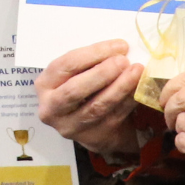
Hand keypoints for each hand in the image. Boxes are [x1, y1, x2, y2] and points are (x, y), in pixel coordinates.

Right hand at [35, 39, 143, 160]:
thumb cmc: (85, 88)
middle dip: (102, 73)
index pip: (66, 65)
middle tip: (123, 61)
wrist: (92, 123)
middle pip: (75, 90)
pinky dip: (127, 102)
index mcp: (45, 84)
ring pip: (97, 106)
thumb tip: (119, 48)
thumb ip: (92, 61)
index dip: (93, 54)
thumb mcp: (78, 73)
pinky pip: (112, 117)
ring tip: (136, 72)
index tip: (118, 46)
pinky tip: (138, 90)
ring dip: (119, 87)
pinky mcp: (92, 139)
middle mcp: (52, 108)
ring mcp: (71, 127)